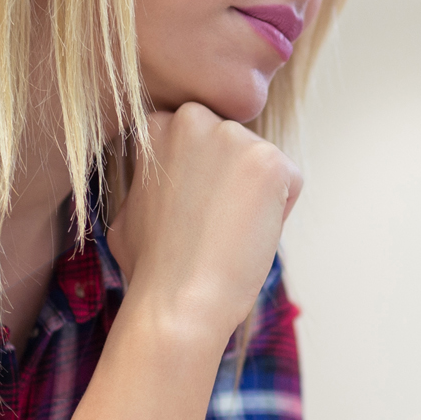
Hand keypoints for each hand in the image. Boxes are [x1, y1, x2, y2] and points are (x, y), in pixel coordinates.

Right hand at [106, 104, 297, 348]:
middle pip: (231, 144)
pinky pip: (289, 181)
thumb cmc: (150, 265)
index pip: (199, 138)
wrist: (178, 300)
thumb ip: (153, 179)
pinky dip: (279, 210)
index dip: (197, 178)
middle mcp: (194, 119)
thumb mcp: (131, 206)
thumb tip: (170, 179)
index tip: (188, 210)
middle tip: (208, 223)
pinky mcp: (270, 161)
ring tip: (226, 231)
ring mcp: (233, 136)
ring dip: (253, 195)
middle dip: (228, 178)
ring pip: (261, 162)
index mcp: (158, 125)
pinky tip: (248, 233)